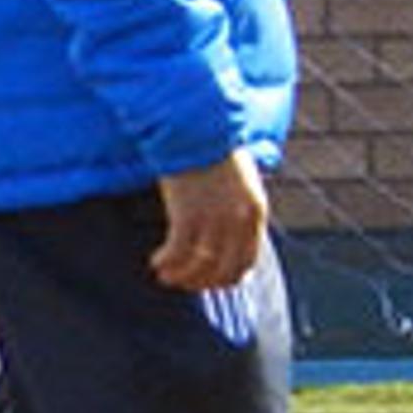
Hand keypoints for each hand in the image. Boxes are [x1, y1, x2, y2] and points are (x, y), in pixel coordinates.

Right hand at [149, 148, 269, 292]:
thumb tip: (227, 239)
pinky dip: (167, 262)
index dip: (227, 278)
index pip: (247, 262)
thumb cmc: (216, 153)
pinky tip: (156, 262)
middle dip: (203, 283)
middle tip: (184, 283)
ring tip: (165, 274)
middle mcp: (239, 221)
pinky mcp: (188, 215)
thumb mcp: (241, 185)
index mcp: (256, 213)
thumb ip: (239, 212)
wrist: (200, 129)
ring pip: (200, 266)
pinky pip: (178, 253)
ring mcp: (214, 220)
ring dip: (181, 276)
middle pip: (224, 270)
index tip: (210, 281)